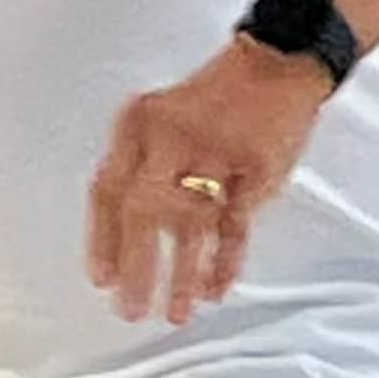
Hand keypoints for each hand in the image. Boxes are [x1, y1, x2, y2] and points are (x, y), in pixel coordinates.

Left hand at [88, 37, 328, 327]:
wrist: (277, 64)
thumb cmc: (215, 101)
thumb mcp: (162, 120)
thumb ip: (138, 170)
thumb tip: (118, 242)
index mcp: (139, 124)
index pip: (107, 190)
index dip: (102, 240)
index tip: (102, 280)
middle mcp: (171, 137)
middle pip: (143, 212)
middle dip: (137, 268)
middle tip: (131, 311)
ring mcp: (215, 152)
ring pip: (190, 226)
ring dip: (182, 277)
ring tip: (175, 313)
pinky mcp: (255, 169)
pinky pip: (234, 226)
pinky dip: (224, 263)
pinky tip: (215, 289)